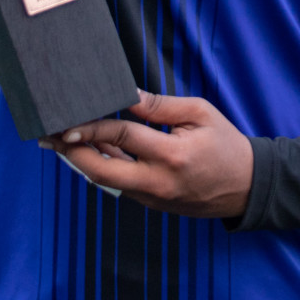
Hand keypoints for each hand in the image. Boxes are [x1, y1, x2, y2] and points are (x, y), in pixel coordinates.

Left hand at [40, 90, 253, 218]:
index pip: (121, 137)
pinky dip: (104, 168)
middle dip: (72, 153)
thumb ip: (160, 106)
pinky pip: (121, 185)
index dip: (92, 127)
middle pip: (101, 171)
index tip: (69, 120)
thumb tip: (126, 94)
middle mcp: (158, 182)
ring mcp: (154, 198)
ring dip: (82, 161)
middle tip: (51, 137)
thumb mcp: (199, 113)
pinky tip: (89, 153)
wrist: (247, 186)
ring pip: (107, 181)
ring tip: (60, 143)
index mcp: (172, 155)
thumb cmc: (225, 143)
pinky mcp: (153, 205)